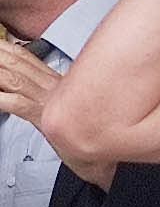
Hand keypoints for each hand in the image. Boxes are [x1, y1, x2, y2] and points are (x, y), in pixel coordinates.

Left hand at [0, 42, 115, 188]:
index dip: (8, 48)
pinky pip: (17, 104)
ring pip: (14, 78)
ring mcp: (49, 102)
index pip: (26, 57)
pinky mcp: (45, 118)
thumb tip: (36, 88)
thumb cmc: (84, 137)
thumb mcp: (68, 109)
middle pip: (17, 63)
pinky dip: (1, 99)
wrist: (102, 159)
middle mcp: (53, 88)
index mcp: (57, 82)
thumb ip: (53, 95)